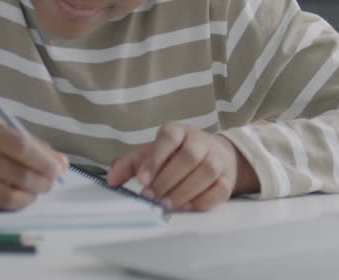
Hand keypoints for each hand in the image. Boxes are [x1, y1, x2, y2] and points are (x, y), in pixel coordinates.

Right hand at [0, 118, 68, 209]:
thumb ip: (30, 144)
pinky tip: (20, 197)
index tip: (58, 168)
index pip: (21, 147)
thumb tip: (62, 163)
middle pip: (19, 174)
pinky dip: (15, 204)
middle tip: (51, 181)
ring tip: (37, 190)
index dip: (44, 160)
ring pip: (9, 196)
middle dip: (43, 181)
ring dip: (31, 196)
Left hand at [105, 122, 257, 211]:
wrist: (215, 155)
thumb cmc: (177, 156)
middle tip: (151, 197)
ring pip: (206, 172)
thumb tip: (111, 178)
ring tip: (166, 204)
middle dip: (168, 179)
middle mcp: (200, 142)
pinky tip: (185, 207)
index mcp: (179, 132)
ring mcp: (217, 159)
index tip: (142, 179)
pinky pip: (219, 189)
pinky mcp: (227, 179)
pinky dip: (202, 200)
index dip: (156, 158)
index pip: (170, 137)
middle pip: (189, 156)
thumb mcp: (152, 153)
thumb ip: (131, 164)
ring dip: (184, 191)